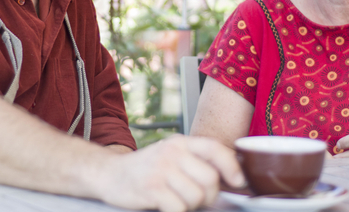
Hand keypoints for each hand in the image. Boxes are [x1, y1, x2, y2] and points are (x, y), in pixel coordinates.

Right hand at [94, 134, 244, 211]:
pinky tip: (167, 206)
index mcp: (180, 142)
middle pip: (210, 179)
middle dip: (208, 196)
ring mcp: (161, 169)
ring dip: (190, 206)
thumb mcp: (171, 155)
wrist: (109, 174)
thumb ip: (196, 161)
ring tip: (177, 200)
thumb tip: (232, 177)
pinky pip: (179, 208)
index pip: (215, 148)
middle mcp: (172, 152)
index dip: (232, 166)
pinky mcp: (151, 188)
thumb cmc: (146, 169)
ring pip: (196, 196)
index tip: (239, 182)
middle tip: (195, 198)